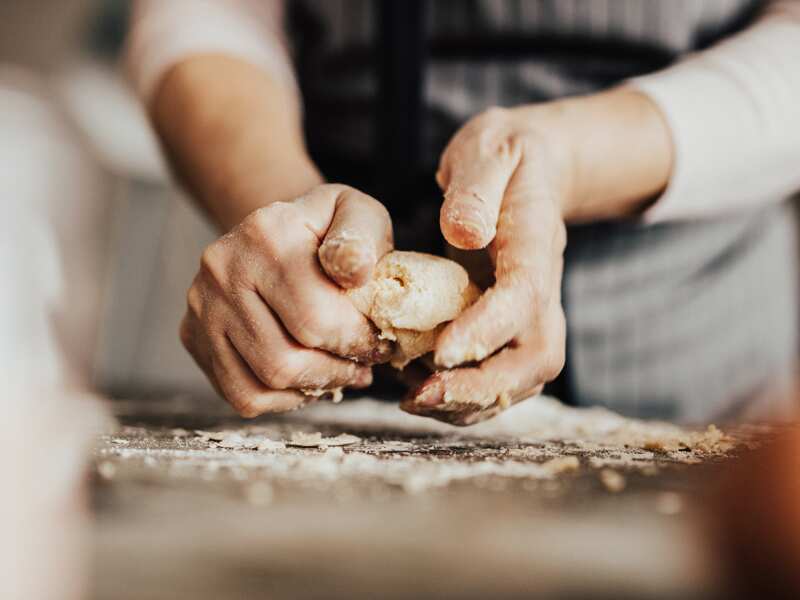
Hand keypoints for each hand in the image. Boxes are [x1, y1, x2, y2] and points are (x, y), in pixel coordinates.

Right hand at [181, 184, 393, 416]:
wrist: (275, 234)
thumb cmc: (326, 231)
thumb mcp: (356, 214)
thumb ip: (362, 238)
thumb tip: (356, 270)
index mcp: (266, 233)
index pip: (315, 317)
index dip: (358, 343)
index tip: (380, 344)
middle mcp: (223, 268)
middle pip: (285, 359)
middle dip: (338, 370)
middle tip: (364, 364)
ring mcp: (202, 306)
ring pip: (264, 383)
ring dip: (314, 387)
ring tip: (340, 371)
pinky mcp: (194, 336)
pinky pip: (242, 394)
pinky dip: (284, 399)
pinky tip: (309, 378)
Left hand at [402, 106, 568, 424]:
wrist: (534, 168)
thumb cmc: (504, 156)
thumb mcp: (488, 150)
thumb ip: (476, 188)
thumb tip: (465, 233)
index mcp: (536, 244)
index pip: (523, 298)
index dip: (486, 330)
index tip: (440, 352)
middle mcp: (543, 289)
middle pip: (533, 358)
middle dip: (480, 387)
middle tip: (419, 395)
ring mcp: (534, 313)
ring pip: (521, 379)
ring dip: (470, 402)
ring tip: (413, 399)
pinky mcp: (516, 327)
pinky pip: (503, 377)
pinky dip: (467, 397)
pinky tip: (422, 390)